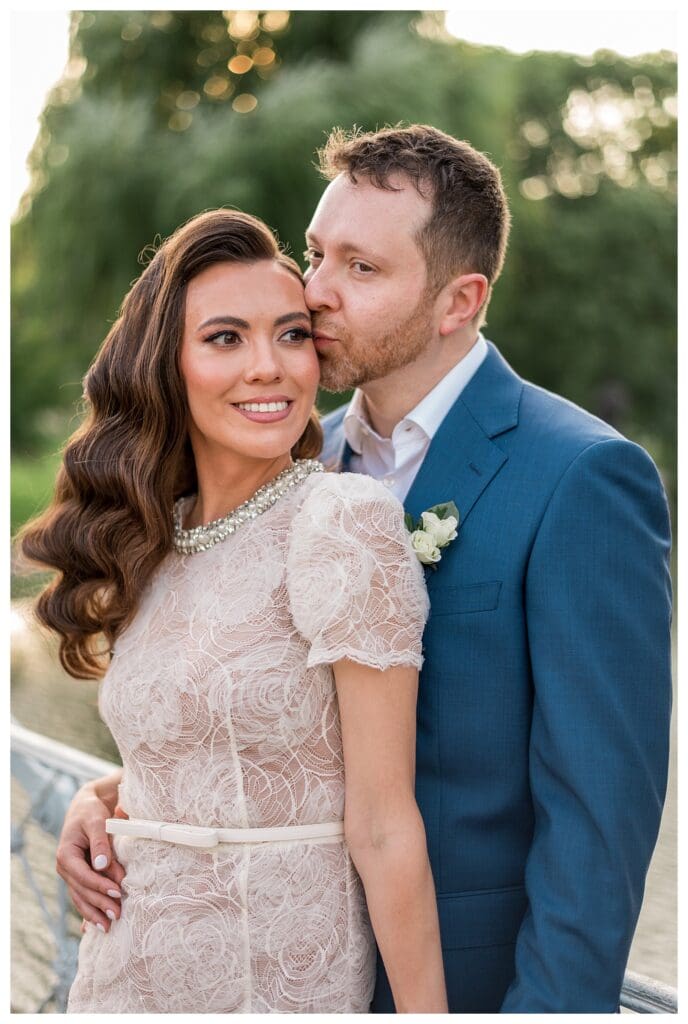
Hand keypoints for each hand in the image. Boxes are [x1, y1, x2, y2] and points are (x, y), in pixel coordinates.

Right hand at [56, 775, 125, 932]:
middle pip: (82, 891)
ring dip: (94, 913)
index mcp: (66, 854)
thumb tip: (101, 865)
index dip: (100, 886)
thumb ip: (100, 842)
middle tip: (118, 915)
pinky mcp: (79, 877)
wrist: (86, 808)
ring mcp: (71, 875)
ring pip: (81, 898)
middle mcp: (65, 868)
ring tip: (109, 927)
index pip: (83, 876)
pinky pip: (82, 897)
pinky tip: (95, 927)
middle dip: (99, 904)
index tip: (118, 893)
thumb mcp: (96, 821)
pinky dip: (89, 911)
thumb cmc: (91, 812)